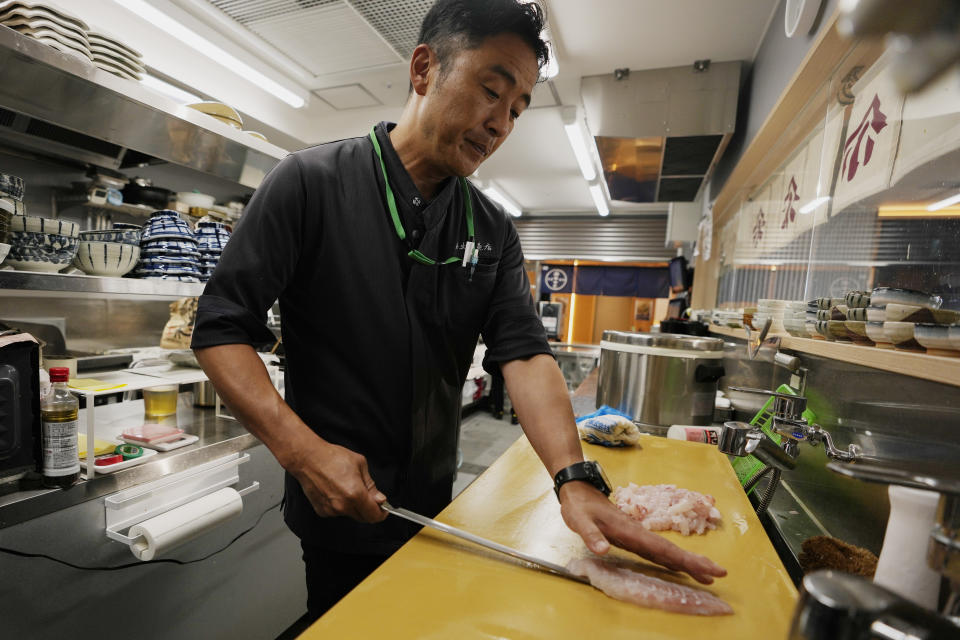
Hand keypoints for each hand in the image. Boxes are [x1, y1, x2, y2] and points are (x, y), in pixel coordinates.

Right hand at [288, 439, 387, 522]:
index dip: (381, 513)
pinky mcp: (322, 511)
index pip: (374, 515)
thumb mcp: (360, 464)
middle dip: (369, 509)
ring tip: (347, 487)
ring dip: (354, 506)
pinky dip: (341, 505)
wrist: (308, 458)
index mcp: (355, 494)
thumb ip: (371, 485)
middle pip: (363, 518)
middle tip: (369, 496)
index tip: (384, 510)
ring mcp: (331, 510)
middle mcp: (343, 505)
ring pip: (350, 514)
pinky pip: (338, 512)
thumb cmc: (331, 457)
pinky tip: (337, 491)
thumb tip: (380, 499)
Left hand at [558, 481, 726, 583]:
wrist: (579, 489)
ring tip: (708, 573)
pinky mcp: (633, 536)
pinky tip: (680, 565)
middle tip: (718, 573)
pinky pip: (658, 550)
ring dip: (688, 562)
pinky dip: (672, 559)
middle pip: (671, 551)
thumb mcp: (580, 520)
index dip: (684, 560)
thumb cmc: (579, 506)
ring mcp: (637, 535)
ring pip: (667, 551)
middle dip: (695, 562)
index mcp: (630, 532)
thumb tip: (601, 550)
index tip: (706, 568)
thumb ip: (591, 535)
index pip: (662, 550)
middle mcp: (638, 534)